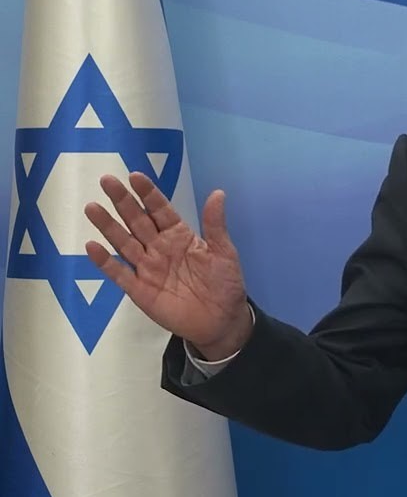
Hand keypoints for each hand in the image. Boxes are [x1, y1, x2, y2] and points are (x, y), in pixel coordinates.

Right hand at [84, 172, 252, 360]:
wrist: (221, 320)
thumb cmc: (224, 283)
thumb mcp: (224, 252)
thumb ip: (215, 225)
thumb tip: (218, 192)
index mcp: (179, 235)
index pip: (160, 210)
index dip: (148, 194)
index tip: (135, 176)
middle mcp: (159, 247)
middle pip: (138, 221)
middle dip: (123, 201)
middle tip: (107, 180)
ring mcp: (147, 268)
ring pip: (124, 242)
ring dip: (108, 226)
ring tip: (92, 207)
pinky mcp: (139, 290)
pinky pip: (119, 273)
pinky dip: (105, 261)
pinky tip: (92, 246)